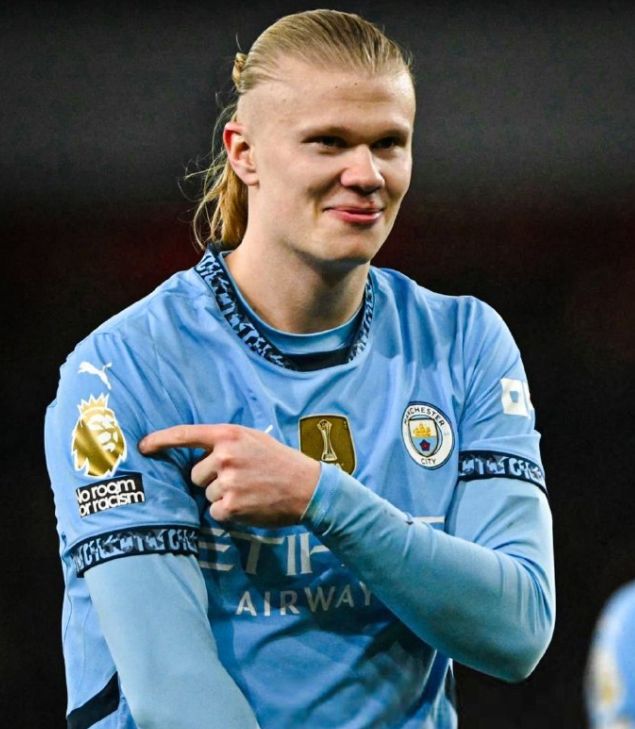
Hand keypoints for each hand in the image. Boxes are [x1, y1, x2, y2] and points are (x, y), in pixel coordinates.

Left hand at [138, 424, 320, 526]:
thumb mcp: (253, 439)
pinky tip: (249, 505)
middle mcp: (224, 456)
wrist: (307, 487)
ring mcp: (227, 481)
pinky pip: (215, 512)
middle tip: (241, 479)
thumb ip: (225, 442)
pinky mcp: (231, 505)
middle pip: (195, 474)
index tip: (143, 446)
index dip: (160, 440)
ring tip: (249, 491)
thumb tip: (196, 453)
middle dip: (211, 479)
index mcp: (228, 435)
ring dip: (222, 496)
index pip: (185, 435)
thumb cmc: (279, 462)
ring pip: (206, 494)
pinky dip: (228, 513)